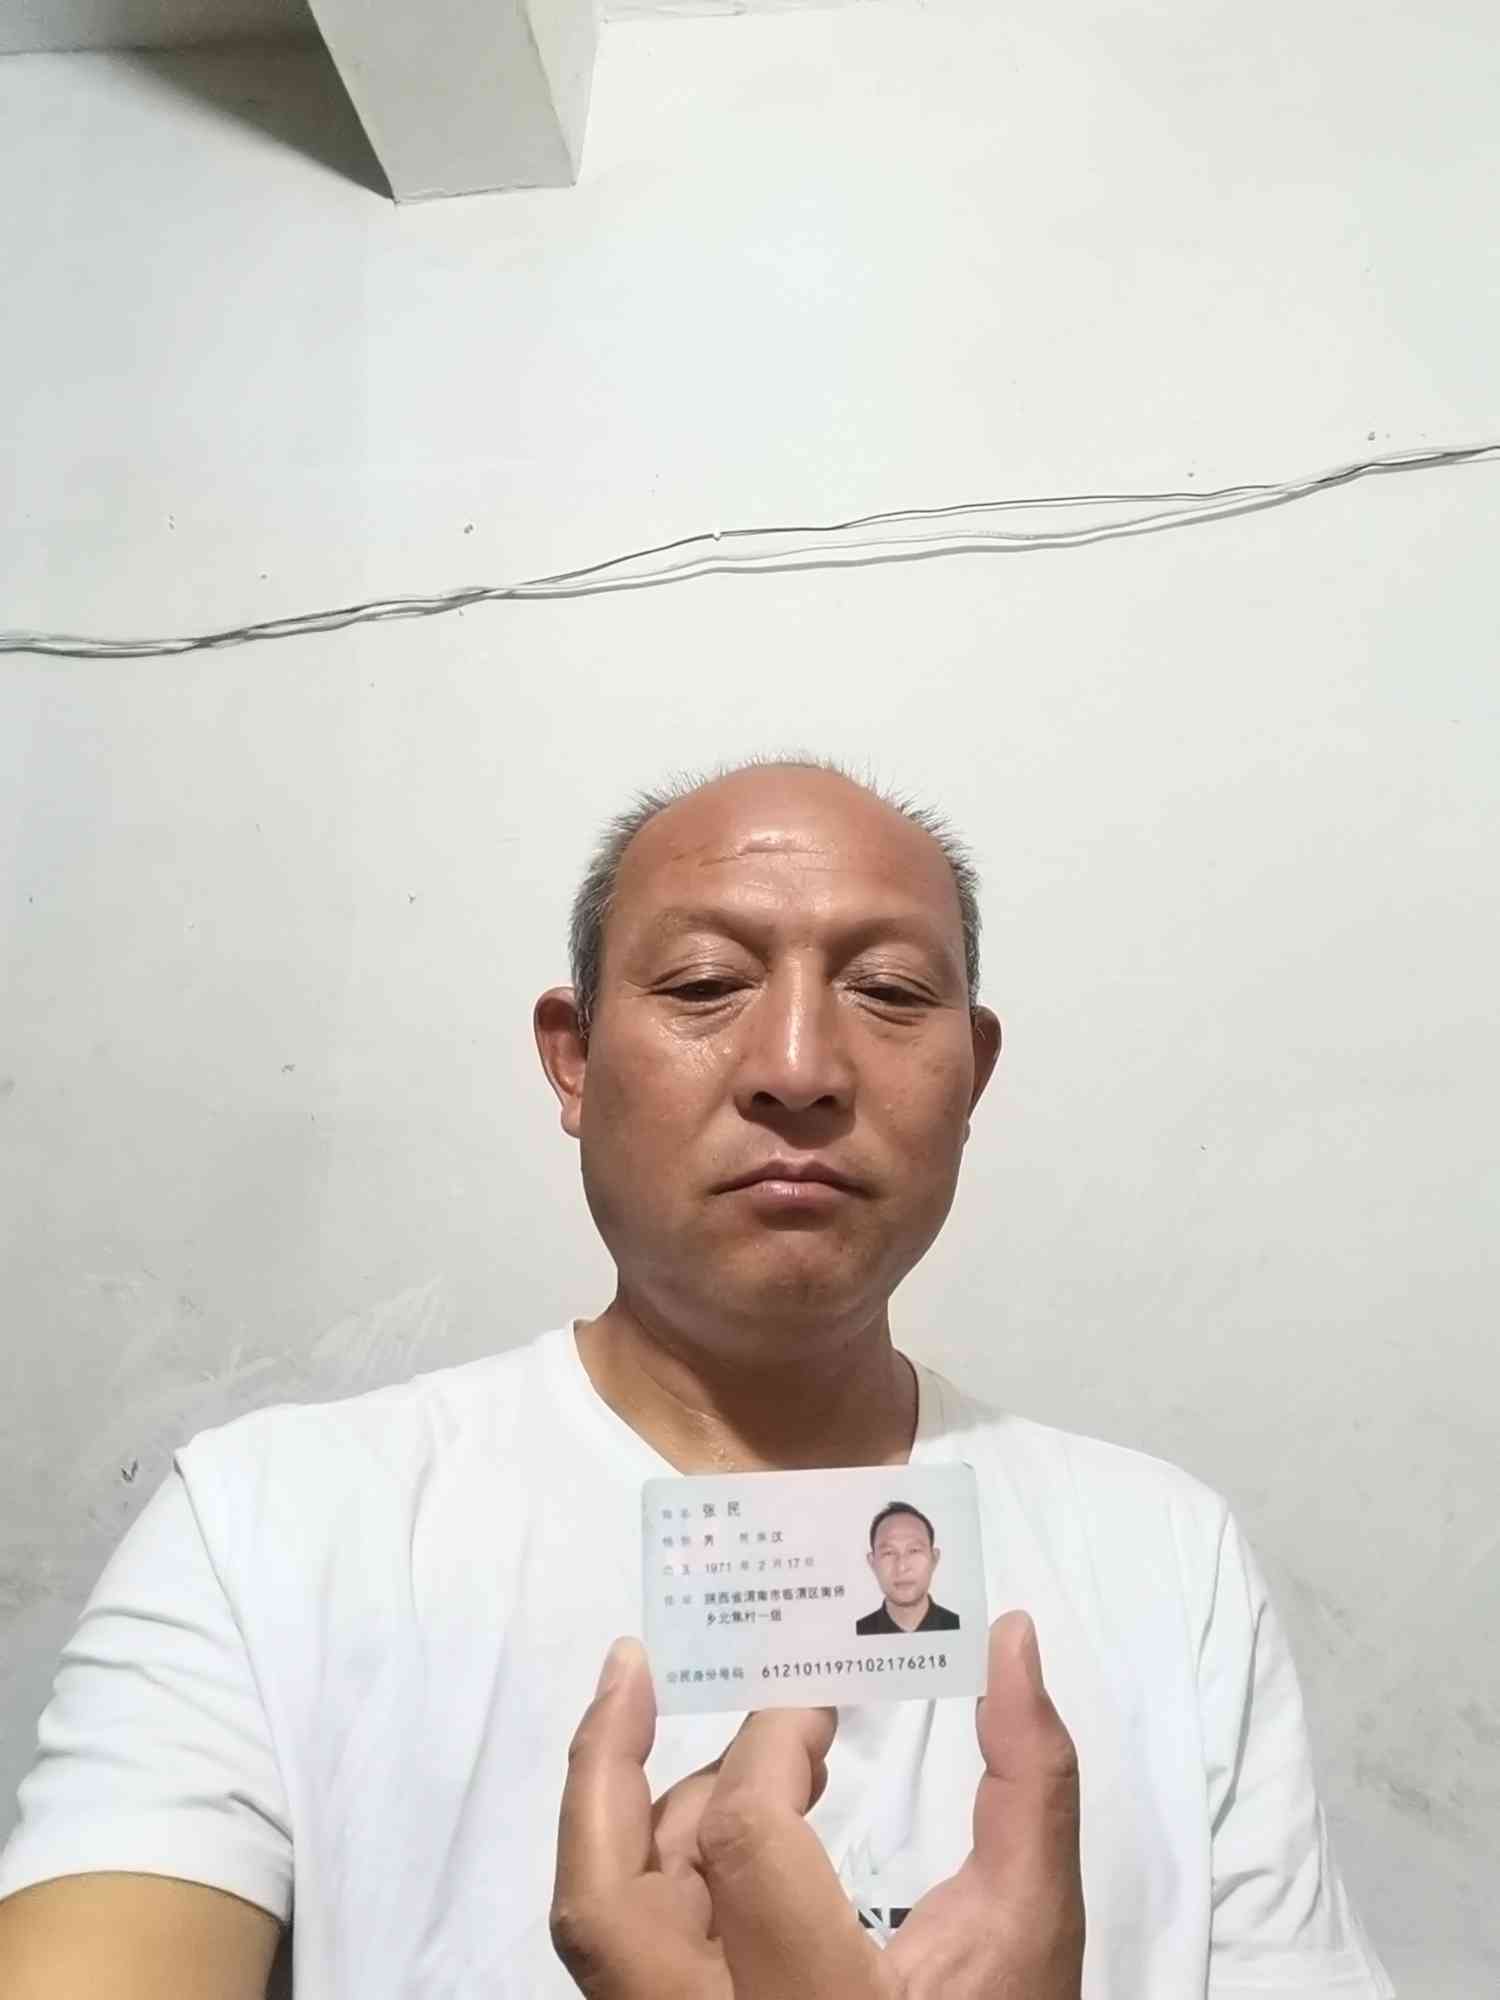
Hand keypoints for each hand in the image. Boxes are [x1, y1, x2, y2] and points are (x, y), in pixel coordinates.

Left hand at [550, 1612, 1083, 1998]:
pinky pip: (624, 1951)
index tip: (814, 1698)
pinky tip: (723, 1832)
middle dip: (603, 1765)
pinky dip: (655, 1873)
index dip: (770, 1743)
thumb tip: (1011, 1638)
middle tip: (638, 1667)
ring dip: (646, 1815)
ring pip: (603, 1924)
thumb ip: (1028, 1783)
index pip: (745, 1843)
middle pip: (602, 1904)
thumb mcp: (1030, 1933)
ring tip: (743, 1762)